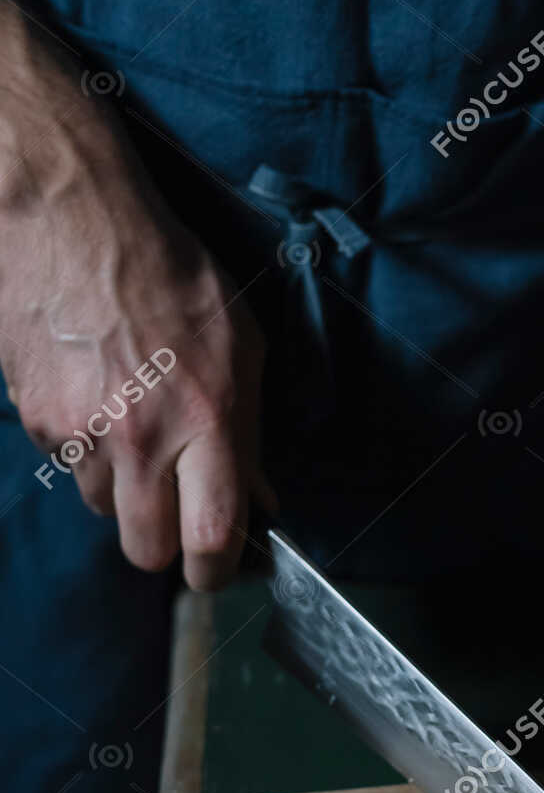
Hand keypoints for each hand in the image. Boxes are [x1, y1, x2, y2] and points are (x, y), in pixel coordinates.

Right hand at [0, 0, 268, 588]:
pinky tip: (98, 400)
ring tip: (137, 433)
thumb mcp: (239, 345)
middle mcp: (142, 438)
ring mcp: (82, 432)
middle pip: (147, 550)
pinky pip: (69, 466)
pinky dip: (86, 452)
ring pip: (105, 510)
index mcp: (206, 420)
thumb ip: (250, 430)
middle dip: (165, 546)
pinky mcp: (36, 420)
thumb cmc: (169, 274)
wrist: (72, 221)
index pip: (212, 537)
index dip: (217, 571)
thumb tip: (259, 498)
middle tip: (178, 521)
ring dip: (124, 492)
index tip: (219, 570)